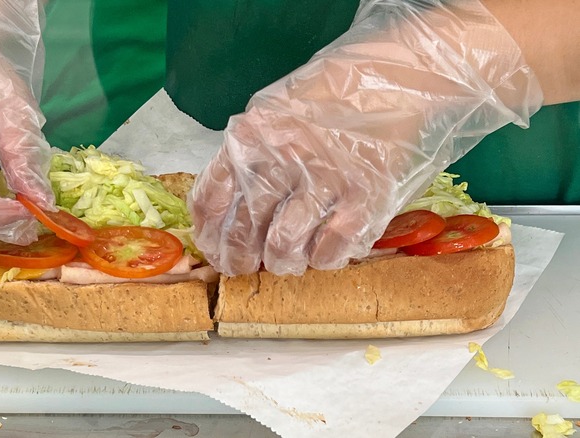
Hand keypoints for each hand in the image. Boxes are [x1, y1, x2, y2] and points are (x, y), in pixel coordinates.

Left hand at [190, 0, 541, 275]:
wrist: (396, 77)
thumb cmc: (329, 95)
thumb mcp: (272, 111)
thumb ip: (247, 153)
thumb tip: (225, 208)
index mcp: (251, 135)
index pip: (213, 198)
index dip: (208, 235)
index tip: (213, 251)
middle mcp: (281, 156)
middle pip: (244, 229)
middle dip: (239, 260)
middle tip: (243, 269)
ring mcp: (323, 177)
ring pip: (284, 245)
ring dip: (281, 263)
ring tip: (284, 262)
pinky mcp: (364, 195)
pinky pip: (331, 247)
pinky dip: (322, 259)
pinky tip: (321, 254)